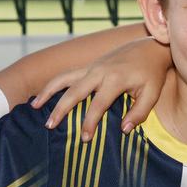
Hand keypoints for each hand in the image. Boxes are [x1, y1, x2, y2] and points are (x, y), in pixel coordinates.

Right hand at [31, 37, 170, 140]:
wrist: (150, 47)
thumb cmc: (152, 74)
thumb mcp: (152, 94)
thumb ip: (139, 113)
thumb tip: (123, 130)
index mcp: (115, 79)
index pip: (98, 105)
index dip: (90, 123)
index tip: (84, 139)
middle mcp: (99, 71)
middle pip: (74, 91)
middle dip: (60, 109)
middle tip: (49, 126)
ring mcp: (92, 66)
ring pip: (64, 78)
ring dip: (48, 91)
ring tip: (34, 106)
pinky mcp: (89, 66)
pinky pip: (67, 75)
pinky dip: (54, 84)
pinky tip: (43, 95)